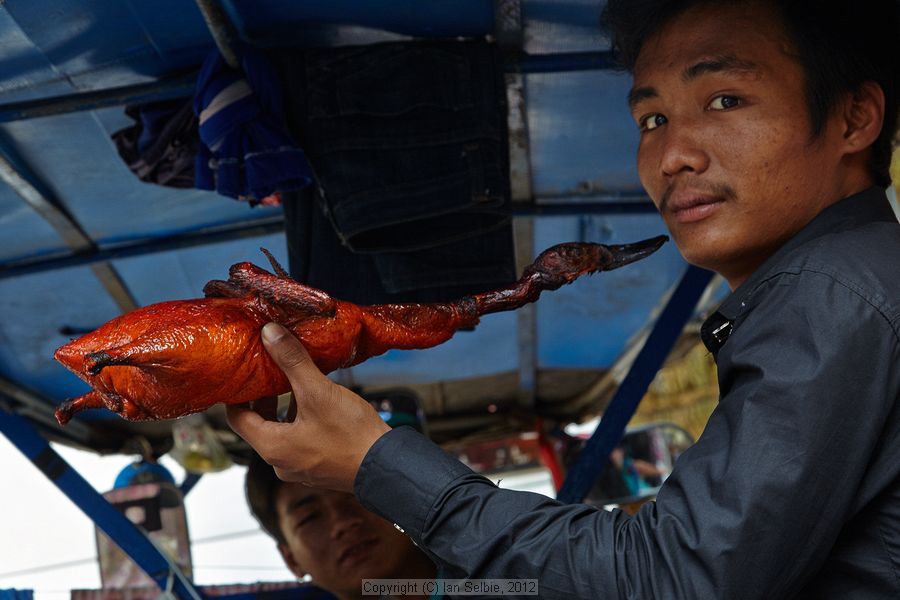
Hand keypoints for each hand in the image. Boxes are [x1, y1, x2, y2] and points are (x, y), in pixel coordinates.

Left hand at [226, 323, 390, 490]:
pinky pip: (300, 442)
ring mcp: (301, 468)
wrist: (386, 466)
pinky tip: (319, 405)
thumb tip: (270, 334)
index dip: (237, 394)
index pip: (236, 418)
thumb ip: (292, 361)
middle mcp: (281, 463)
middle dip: (264, 399)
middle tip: (270, 374)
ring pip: (282, 433)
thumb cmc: (351, 435)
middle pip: (259, 426)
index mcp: (272, 447)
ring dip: (285, 410)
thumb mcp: (318, 391)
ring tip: (297, 384)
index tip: (243, 374)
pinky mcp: (320, 468)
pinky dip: (302, 422)